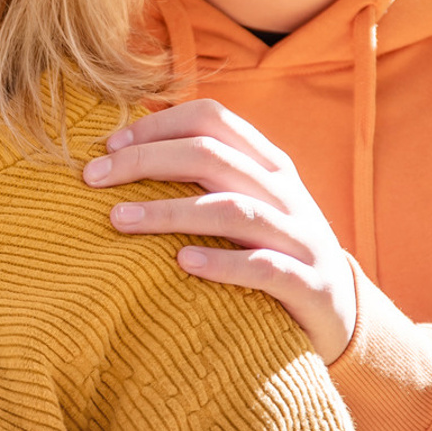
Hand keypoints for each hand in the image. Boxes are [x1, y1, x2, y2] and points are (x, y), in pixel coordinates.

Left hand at [82, 98, 358, 362]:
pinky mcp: (309, 285)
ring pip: (232, 210)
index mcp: (267, 163)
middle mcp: (285, 193)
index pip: (211, 118)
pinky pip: (265, 268)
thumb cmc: (269, 250)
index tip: (107, 144)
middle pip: (211, 156)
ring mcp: (301, 238)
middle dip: (146, 160)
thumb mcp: (244, 201)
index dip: (157, 124)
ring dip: (171, 211)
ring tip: (119, 219)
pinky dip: (223, 264)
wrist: (339, 313)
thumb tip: (125, 143)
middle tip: (92, 177)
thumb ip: (201, 173)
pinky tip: (182, 263)